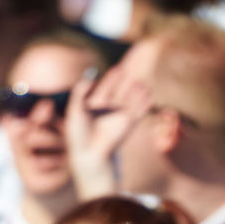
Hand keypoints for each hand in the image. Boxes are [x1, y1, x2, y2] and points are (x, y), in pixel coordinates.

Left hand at [67, 63, 148, 199]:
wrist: (90, 154)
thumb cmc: (78, 135)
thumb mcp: (74, 110)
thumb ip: (79, 92)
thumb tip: (89, 78)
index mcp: (94, 108)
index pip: (104, 90)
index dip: (111, 80)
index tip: (117, 69)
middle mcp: (108, 113)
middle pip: (119, 94)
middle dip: (125, 84)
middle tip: (130, 71)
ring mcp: (119, 119)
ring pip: (131, 102)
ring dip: (137, 92)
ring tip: (143, 83)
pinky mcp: (128, 125)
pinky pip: (139, 112)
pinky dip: (144, 104)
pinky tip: (150, 95)